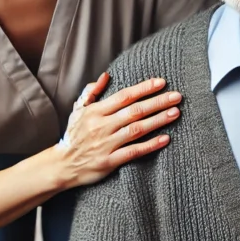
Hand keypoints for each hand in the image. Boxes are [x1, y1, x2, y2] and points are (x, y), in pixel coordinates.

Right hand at [54, 73, 180, 188]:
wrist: (62, 165)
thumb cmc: (73, 135)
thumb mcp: (78, 110)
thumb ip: (91, 91)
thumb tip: (106, 75)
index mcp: (95, 111)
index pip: (124, 96)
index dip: (144, 88)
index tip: (162, 82)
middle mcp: (102, 126)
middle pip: (134, 111)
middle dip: (158, 102)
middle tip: (177, 96)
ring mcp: (106, 144)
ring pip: (136, 129)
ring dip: (158, 120)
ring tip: (175, 113)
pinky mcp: (110, 161)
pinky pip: (133, 152)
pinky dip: (150, 145)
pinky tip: (165, 139)